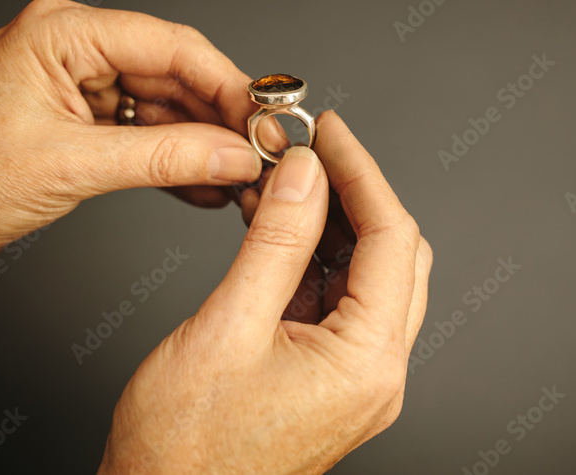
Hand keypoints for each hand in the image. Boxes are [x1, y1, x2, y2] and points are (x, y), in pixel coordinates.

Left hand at [0, 0, 278, 281]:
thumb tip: (234, 154)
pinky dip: (176, 164)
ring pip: (166, 109)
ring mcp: (80, 88)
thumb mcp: (70, 165)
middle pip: (175, 76)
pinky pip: (146, 137)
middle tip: (264, 155)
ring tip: (243, 179)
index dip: (228, 84)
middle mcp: (75, 51)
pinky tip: (209, 188)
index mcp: (63, 33)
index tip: (266, 120)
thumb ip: (163, 158)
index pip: (170, 46)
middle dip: (222, 119)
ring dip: (205, 147)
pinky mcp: (83, 124)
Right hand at [98, 111, 431, 474]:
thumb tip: (306, 174)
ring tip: (288, 177)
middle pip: (392, 253)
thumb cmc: (183, 448)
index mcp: (367, 363)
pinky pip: (338, 299)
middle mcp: (376, 373)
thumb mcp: (228, 326)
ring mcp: (355, 377)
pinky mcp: (330, 377)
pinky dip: (313, 256)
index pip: (392, 239)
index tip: (330, 131)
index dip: (362, 173)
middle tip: (312, 148)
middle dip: (354, 192)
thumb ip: (275, 241)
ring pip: (367, 273)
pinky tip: (280, 224)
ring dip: (332, 221)